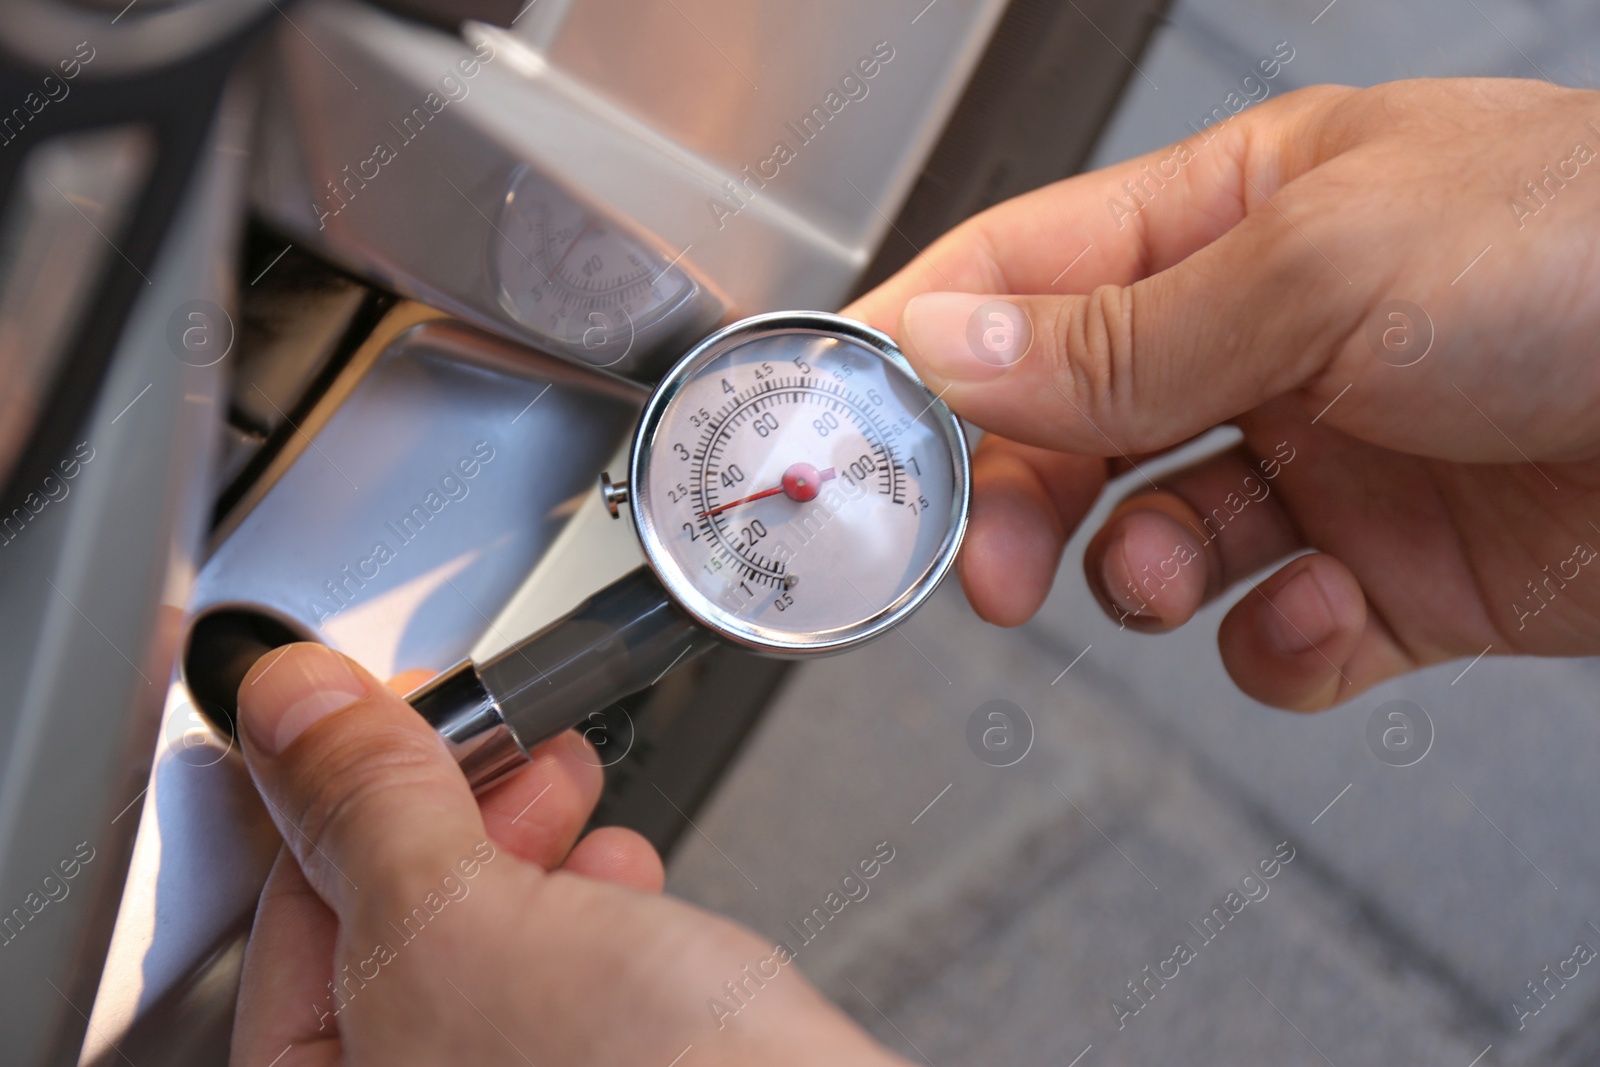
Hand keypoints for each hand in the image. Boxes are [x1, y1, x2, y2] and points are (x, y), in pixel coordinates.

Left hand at [231, 643, 902, 1065]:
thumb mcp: (463, 926)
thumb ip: (368, 807)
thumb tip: (293, 706)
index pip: (282, 918)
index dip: (332, 791)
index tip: (380, 710)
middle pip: (384, 924)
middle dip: (448, 807)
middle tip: (487, 733)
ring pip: (482, 940)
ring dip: (524, 841)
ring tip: (566, 784)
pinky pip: (561, 971)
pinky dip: (586, 901)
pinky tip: (621, 871)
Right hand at [845, 77, 1599, 709]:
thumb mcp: (1324, 269)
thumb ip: (1120, 333)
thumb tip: (947, 348)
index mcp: (1234, 218)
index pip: (1022, 277)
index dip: (921, 349)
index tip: (841, 428)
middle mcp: (1266, 339)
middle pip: (1067, 428)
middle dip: (1014, 500)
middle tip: (984, 563)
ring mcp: (1326, 458)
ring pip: (1153, 541)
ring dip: (1144, 576)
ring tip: (1182, 577)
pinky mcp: (1391, 574)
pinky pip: (1271, 632)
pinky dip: (1272, 645)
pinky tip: (1315, 614)